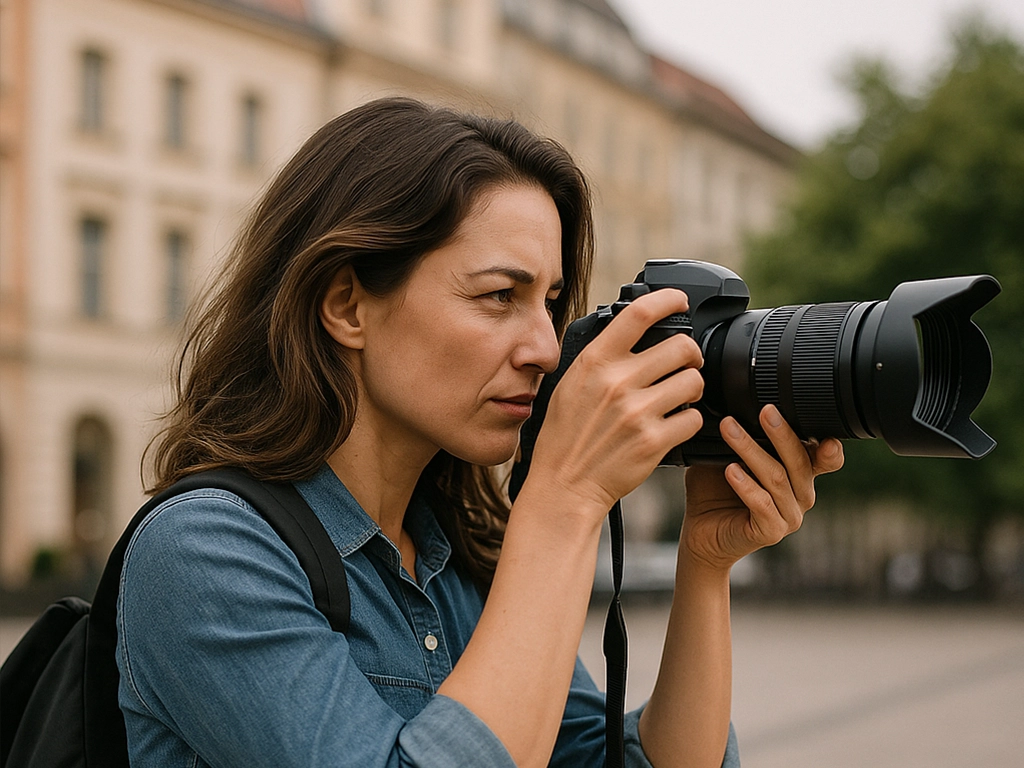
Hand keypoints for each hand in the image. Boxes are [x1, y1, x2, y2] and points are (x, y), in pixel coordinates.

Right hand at [529, 289, 704, 514]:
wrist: (564, 484)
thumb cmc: (565, 437)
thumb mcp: (570, 384)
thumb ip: (600, 358)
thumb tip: (629, 333)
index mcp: (595, 362)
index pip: (640, 314)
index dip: (668, 300)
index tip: (680, 301)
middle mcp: (617, 382)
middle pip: (682, 347)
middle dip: (690, 354)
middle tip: (686, 364)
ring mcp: (637, 413)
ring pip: (694, 382)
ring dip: (693, 388)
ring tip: (680, 396)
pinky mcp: (654, 442)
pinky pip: (693, 419)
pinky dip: (689, 421)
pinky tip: (673, 424)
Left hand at [681, 404, 843, 572]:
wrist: (702, 532)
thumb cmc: (717, 491)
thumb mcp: (729, 455)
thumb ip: (742, 435)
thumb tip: (734, 405)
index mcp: (799, 474)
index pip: (826, 459)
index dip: (830, 448)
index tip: (822, 430)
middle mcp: (801, 495)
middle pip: (800, 461)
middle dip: (782, 433)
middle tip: (765, 411)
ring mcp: (790, 516)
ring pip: (776, 478)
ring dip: (751, 450)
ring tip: (729, 429)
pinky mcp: (771, 531)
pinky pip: (761, 504)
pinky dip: (746, 485)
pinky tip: (731, 470)